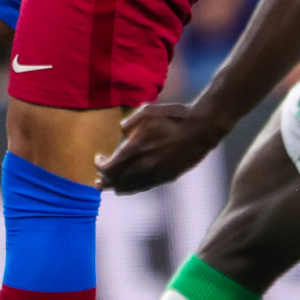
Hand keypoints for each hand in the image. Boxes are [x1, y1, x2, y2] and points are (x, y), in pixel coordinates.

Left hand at [95, 101, 223, 194]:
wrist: (201, 128)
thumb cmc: (174, 116)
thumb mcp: (148, 111)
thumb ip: (130, 122)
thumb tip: (121, 131)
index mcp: (136, 148)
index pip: (110, 166)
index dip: (100, 165)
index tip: (99, 158)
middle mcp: (144, 165)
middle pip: (116, 180)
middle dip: (105, 180)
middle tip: (98, 178)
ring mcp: (156, 173)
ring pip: (130, 187)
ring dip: (116, 187)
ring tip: (109, 186)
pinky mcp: (167, 177)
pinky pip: (144, 187)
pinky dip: (132, 188)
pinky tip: (127, 187)